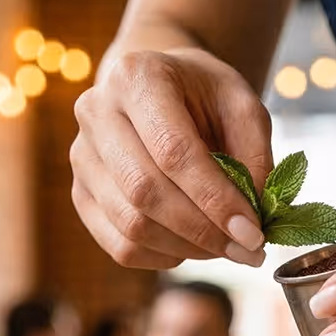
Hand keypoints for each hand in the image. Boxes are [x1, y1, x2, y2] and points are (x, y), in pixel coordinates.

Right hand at [71, 47, 270, 268]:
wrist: (155, 89)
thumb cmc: (202, 96)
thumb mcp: (241, 105)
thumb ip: (254, 156)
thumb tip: (250, 222)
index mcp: (137, 77)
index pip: (173, 151)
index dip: (215, 199)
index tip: (252, 234)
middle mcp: (96, 113)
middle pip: (145, 192)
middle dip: (202, 231)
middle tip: (244, 251)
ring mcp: (82, 157)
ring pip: (132, 226)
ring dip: (185, 248)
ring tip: (222, 247)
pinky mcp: (81, 194)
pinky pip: (120, 246)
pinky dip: (161, 258)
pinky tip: (189, 246)